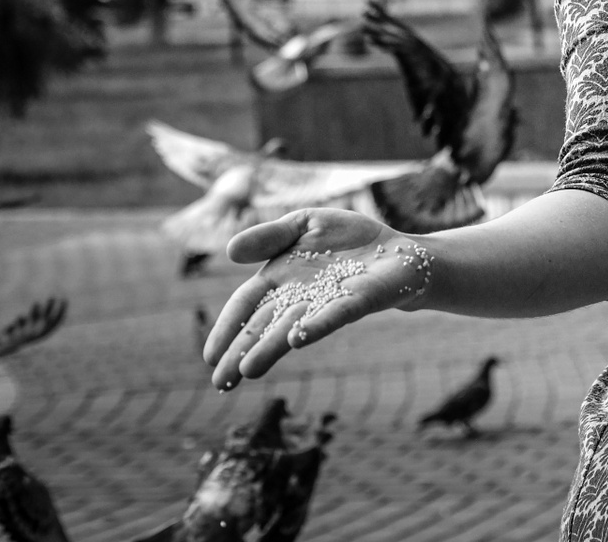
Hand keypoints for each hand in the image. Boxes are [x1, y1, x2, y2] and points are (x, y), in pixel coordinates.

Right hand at [203, 207, 437, 389]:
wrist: (398, 248)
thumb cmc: (347, 240)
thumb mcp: (303, 224)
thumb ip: (270, 236)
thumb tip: (230, 250)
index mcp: (279, 279)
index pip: (245, 305)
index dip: (226, 328)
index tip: (209, 357)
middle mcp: (300, 297)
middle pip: (263, 326)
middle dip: (241, 352)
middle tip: (220, 383)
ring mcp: (328, 302)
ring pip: (293, 328)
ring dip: (270, 347)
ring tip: (247, 370)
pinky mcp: (359, 300)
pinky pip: (335, 314)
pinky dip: (316, 325)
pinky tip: (298, 338)